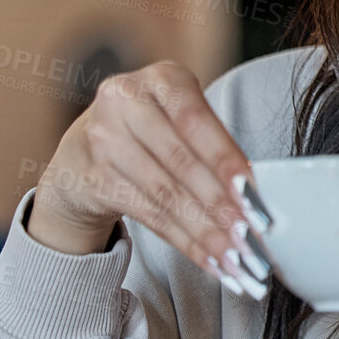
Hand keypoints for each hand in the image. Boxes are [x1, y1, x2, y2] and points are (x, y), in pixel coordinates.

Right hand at [29, 61, 266, 295]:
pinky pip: (149, 216)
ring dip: (207, 232)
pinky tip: (210, 260)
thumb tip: (257, 195)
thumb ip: (215, 144)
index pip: (196, 122)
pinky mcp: (91, 179)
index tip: (255, 195)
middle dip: (222, 205)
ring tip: (237, 257)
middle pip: (181, 162)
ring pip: (166, 195)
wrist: (81, 151)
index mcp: (162, 79)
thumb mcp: (181, 118)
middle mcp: (125, 102)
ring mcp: (102, 140)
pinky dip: (185, 242)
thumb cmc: (152, 133)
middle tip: (253, 237)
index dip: (226, 161)